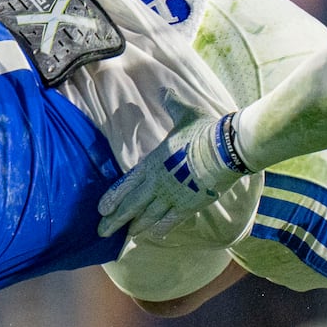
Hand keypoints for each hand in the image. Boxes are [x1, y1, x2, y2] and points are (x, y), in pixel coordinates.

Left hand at [98, 94, 248, 240]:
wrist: (226, 149)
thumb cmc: (204, 130)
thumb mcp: (185, 114)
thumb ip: (171, 104)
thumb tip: (164, 91)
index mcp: (153, 163)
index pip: (126, 184)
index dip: (113, 198)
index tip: (100, 209)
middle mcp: (158, 183)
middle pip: (132, 206)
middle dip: (116, 220)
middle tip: (102, 233)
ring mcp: (173, 196)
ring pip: (148, 216)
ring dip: (136, 227)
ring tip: (127, 236)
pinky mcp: (189, 205)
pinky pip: (171, 221)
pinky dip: (162, 229)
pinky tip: (155, 235)